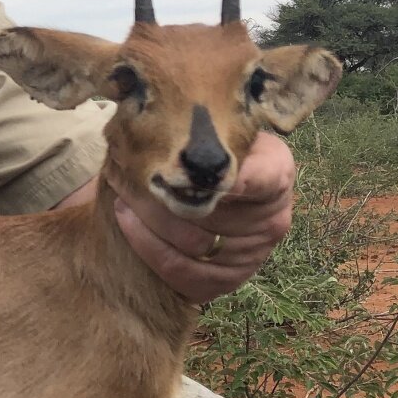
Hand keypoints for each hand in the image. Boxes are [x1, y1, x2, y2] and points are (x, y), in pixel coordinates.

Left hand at [111, 132, 295, 304]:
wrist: (213, 190)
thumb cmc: (213, 151)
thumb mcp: (221, 130)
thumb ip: (206, 130)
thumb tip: (170, 116)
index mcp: (277, 171)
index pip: (261, 177)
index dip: (227, 178)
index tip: (192, 169)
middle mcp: (273, 217)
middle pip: (212, 211)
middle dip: (163, 192)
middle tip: (126, 172)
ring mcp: (253, 254)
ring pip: (192, 242)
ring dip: (148, 218)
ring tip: (121, 193)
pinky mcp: (228, 280)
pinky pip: (183, 271)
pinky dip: (148, 246)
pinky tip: (126, 220)